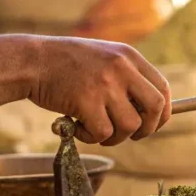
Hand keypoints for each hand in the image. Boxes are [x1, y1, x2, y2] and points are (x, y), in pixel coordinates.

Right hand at [30, 38, 170, 145]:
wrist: (32, 61)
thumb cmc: (66, 64)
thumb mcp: (104, 58)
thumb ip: (126, 77)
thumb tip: (149, 111)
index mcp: (128, 56)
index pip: (162, 89)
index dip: (162, 113)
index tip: (153, 124)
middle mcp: (121, 68)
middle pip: (155, 108)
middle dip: (147, 129)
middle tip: (131, 134)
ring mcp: (105, 85)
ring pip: (129, 126)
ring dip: (116, 137)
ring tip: (97, 130)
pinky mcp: (86, 102)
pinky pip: (103, 133)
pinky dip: (91, 138)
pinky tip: (77, 127)